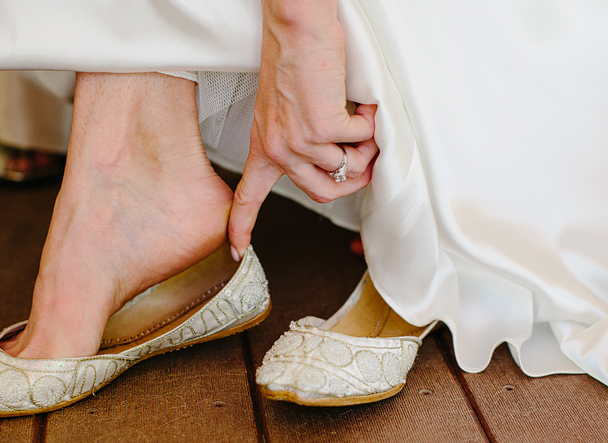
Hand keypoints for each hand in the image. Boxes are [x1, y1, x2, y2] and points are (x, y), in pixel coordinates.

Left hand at [228, 2, 378, 258]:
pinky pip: (363, 141)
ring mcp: (301, 141)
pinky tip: (365, 105)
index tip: (235, 249)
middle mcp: (280, 148)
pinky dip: (373, 122)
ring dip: (367, 148)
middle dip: (354, 181)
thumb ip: (302, 139)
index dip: (241, 226)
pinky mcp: (324, 127)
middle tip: (366, 160)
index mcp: (265, 145)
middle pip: (323, 192)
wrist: (297, 28)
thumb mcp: (286, 108)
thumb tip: (339, 165)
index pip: (247, 195)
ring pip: (348, 169)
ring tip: (365, 121)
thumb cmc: (296, 60)